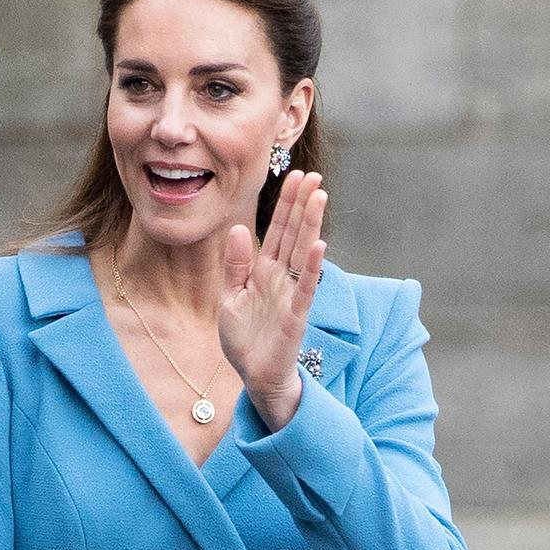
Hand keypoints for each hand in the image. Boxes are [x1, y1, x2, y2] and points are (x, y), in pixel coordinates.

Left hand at [218, 170, 326, 428]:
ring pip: (302, 253)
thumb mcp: (230, 297)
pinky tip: (319, 245)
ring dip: (311, 225)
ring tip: (319, 196)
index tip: (294, 175)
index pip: (277, 231)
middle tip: (313, 172)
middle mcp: (280, 279)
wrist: (254, 377)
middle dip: (302, 204)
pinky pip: (304, 288)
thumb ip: (235, 265)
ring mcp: (290, 296)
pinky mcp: (295, 316)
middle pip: (293, 234)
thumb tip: (239, 229)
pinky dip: (310, 268)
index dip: (285, 204)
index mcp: (263, 273)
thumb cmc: (245, 340)